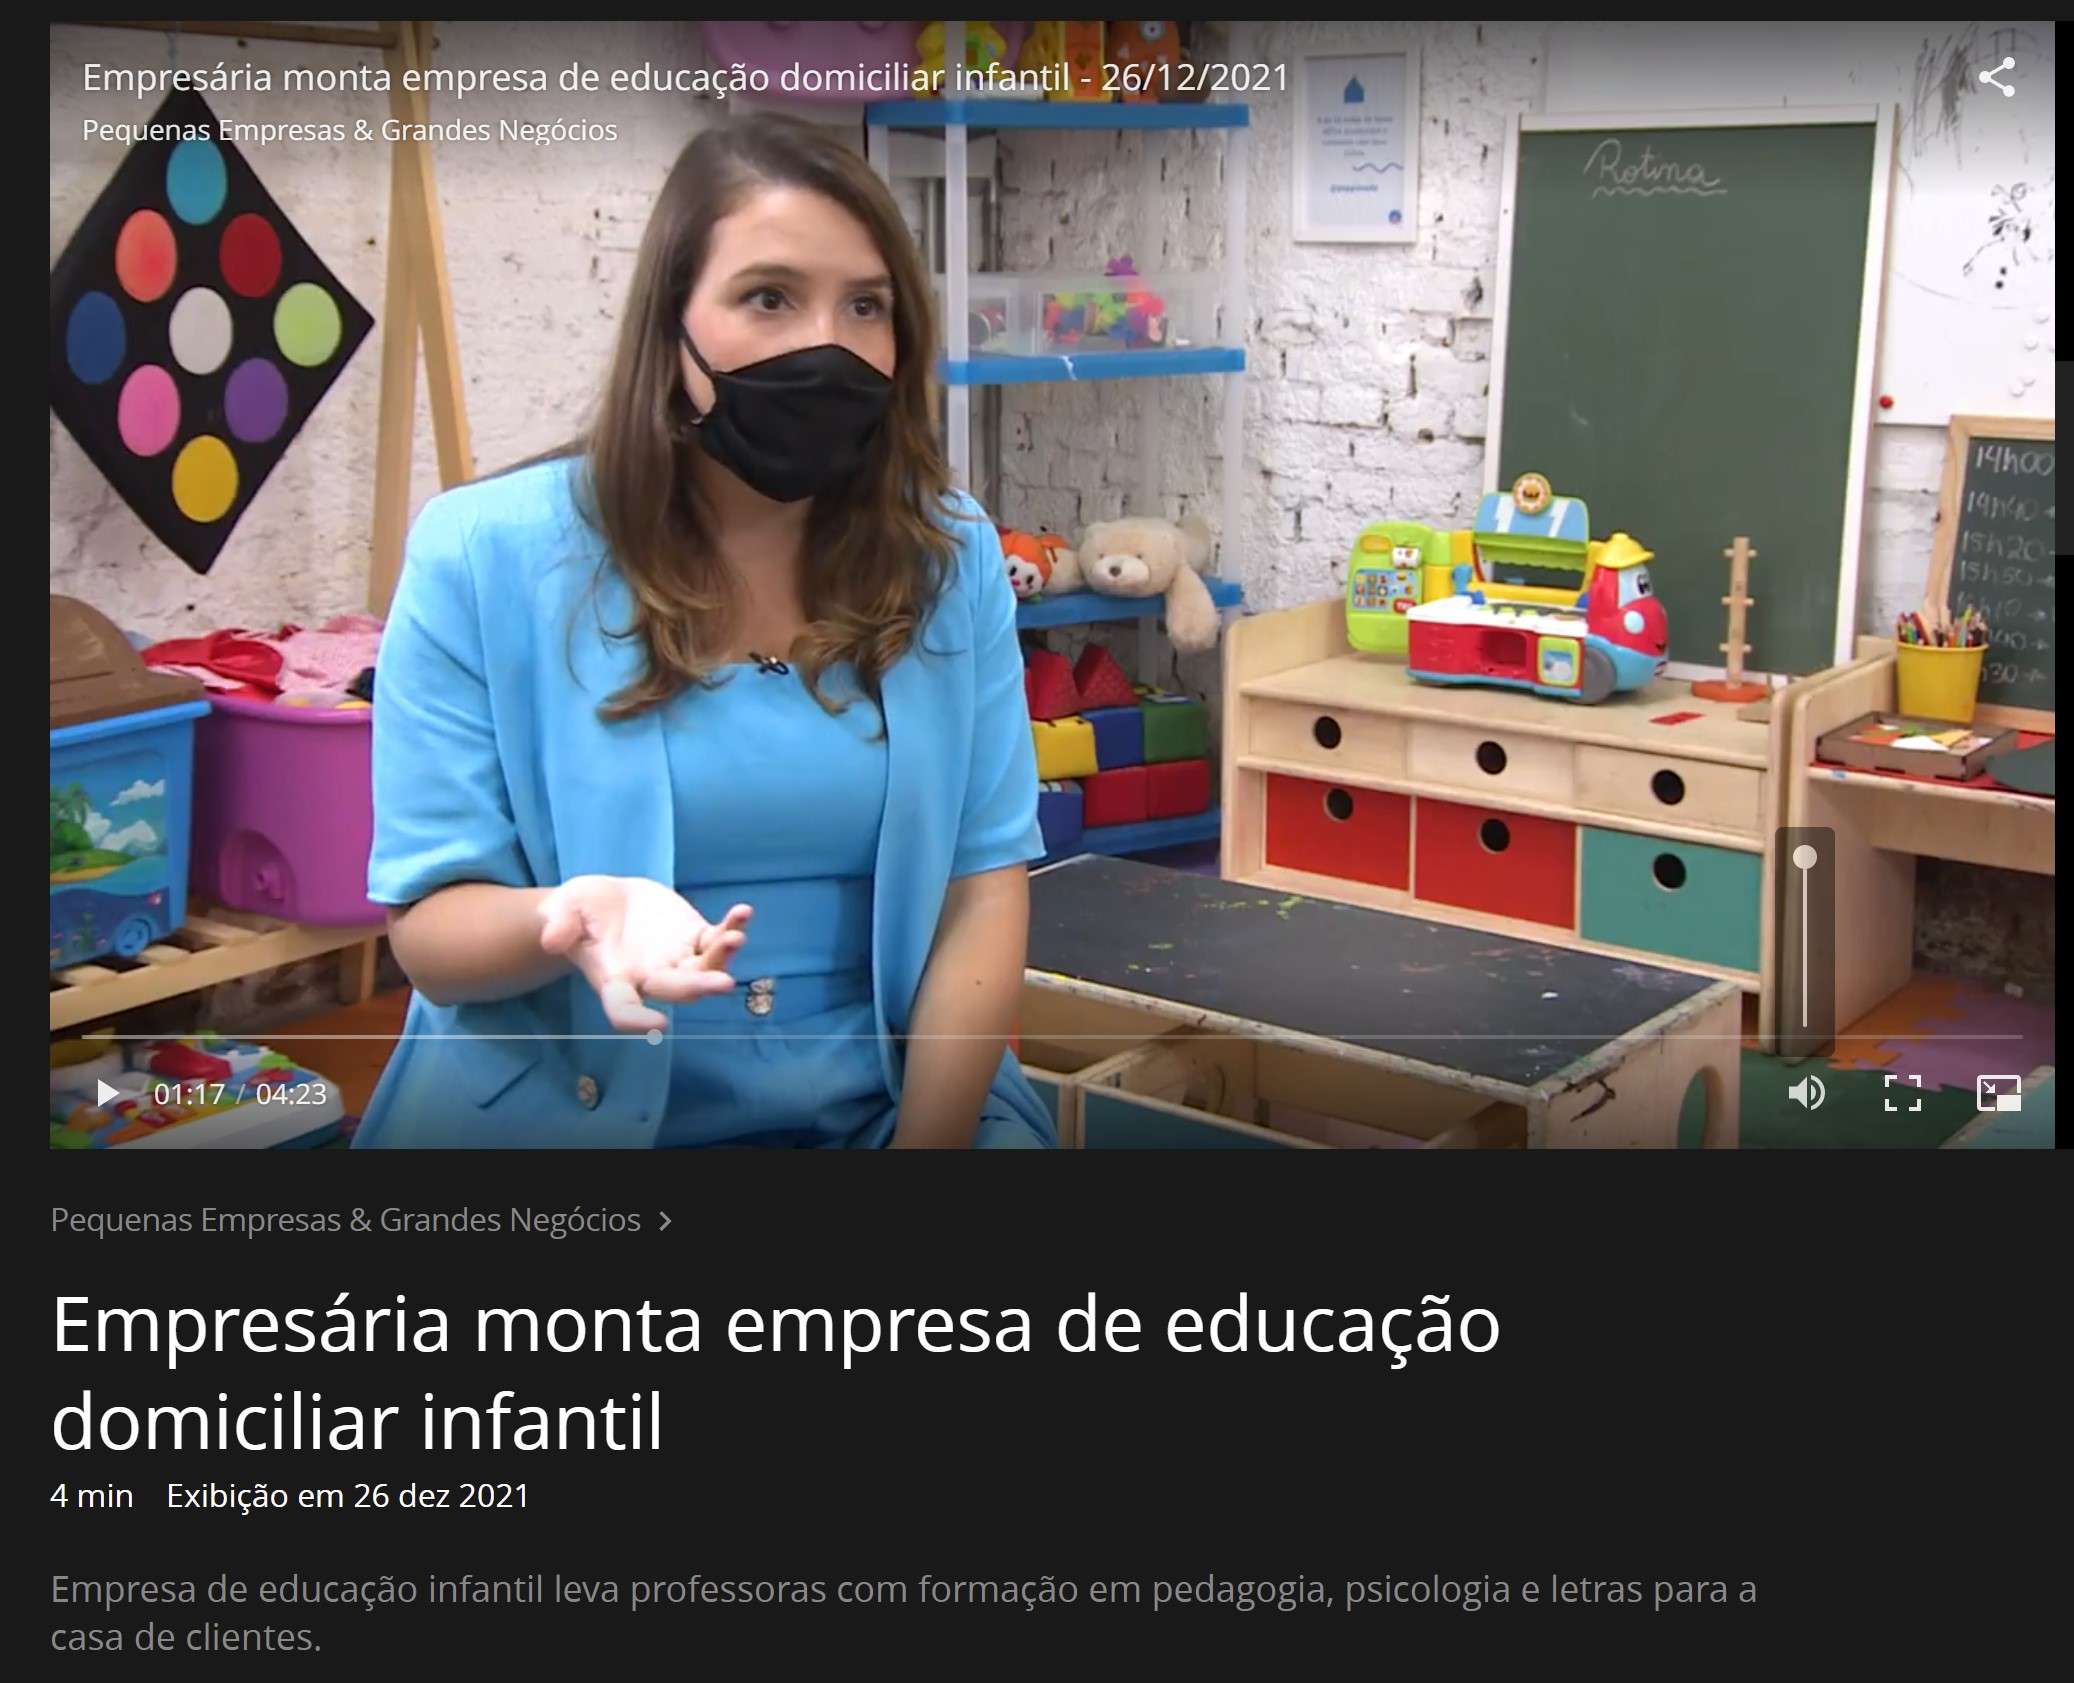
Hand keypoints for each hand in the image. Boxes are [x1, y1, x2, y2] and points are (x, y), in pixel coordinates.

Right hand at [537, 875, 751, 1033]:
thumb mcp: (563, 908)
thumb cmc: (580, 911)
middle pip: (677, 990)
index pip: (624, 1010)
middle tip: (723, 983)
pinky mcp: (695, 938)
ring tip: (734, 936)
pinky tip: (743, 912)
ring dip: (722, 956)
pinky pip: (717, 939)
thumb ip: (559, 924)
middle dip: (699, 986)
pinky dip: (731, 928)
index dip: (639, 1020)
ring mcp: (678, 960)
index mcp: (614, 981)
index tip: (659, 1023)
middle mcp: (650, 978)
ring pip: (704, 967)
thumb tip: (551, 940)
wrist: (607, 901)